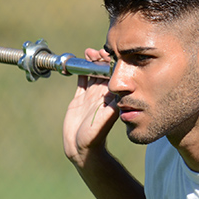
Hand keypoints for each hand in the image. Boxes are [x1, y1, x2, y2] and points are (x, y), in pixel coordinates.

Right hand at [62, 48, 118, 166]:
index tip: (108, 55)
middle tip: (97, 51)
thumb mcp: (106, 119)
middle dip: (101, 60)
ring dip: (91, 62)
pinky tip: (80, 60)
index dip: (112, 64)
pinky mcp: (80, 98)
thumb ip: (111, 106)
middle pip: (103, 72)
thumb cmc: (96, 135)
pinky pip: (81, 80)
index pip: (114, 76)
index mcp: (112, 97)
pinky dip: (81, 69)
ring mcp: (91, 95)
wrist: (82, 148)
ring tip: (89, 52)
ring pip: (92, 73)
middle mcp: (103, 94)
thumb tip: (119, 91)